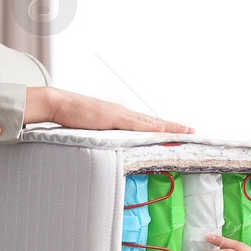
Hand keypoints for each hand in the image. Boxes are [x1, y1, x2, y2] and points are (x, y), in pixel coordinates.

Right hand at [35, 87, 193, 133]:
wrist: (58, 103)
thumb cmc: (70, 116)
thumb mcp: (91, 129)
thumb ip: (103, 136)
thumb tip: (110, 147)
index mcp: (119, 116)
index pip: (146, 123)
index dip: (163, 127)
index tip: (178, 131)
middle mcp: (123, 112)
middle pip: (154, 121)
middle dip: (174, 126)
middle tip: (192, 131)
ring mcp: (119, 114)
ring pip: (150, 122)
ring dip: (169, 127)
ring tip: (186, 131)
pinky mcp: (112, 118)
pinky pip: (136, 125)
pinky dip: (151, 128)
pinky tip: (163, 130)